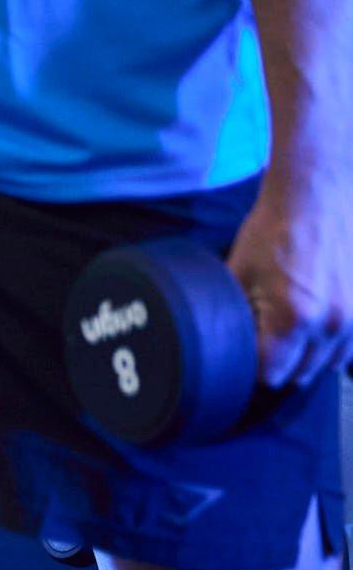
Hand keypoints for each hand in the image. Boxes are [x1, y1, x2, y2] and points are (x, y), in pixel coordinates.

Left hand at [230, 178, 352, 389]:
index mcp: (291, 318)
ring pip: (329, 363)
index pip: (269, 373)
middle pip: (301, 373)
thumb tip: (228, 343)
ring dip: (309, 358)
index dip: (253, 369)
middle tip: (266, 345)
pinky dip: (334, 345)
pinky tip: (317, 330)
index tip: (245, 358)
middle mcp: (329, 324)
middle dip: (280, 365)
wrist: (316, 195)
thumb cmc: (274, 230)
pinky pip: (351, 346)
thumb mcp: (238, 273)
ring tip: (292, 337)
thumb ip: (235, 315)